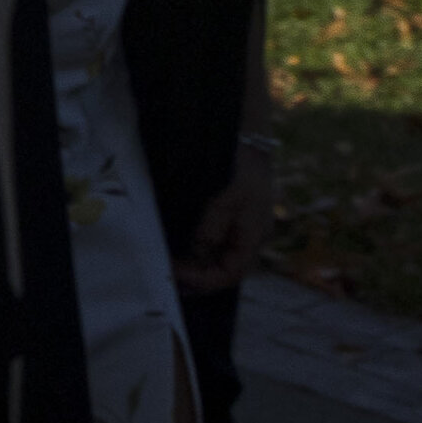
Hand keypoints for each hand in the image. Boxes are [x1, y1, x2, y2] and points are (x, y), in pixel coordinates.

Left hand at [175, 141, 275, 290]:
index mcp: (253, 238)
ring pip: (220, 260)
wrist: (248, 142)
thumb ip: (211, 229)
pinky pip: (217, 246)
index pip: (229, 273)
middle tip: (168, 280)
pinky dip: (200, 254)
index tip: (175, 274)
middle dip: (198, 279)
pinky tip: (182, 254)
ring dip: (197, 269)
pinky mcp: (232, 219)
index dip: (202, 279)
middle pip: (224, 271)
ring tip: (171, 272)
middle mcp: (250, 239)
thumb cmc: (240, 169)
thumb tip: (196, 256)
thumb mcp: (226, 200)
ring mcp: (242, 230)